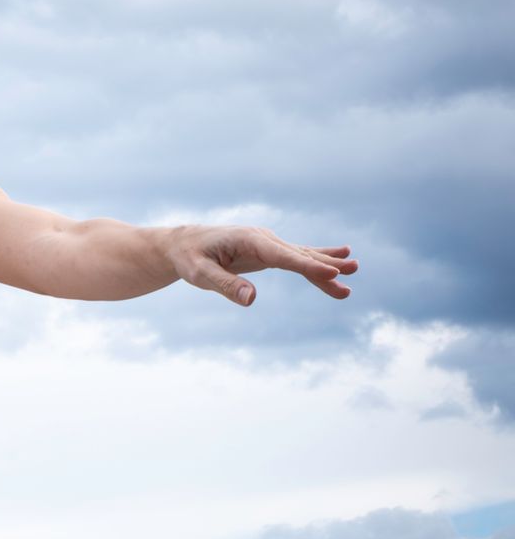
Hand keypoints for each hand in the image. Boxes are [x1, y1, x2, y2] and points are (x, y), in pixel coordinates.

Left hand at [166, 222, 358, 306]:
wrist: (184, 244)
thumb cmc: (190, 258)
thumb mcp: (200, 274)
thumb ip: (226, 285)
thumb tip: (252, 300)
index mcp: (248, 240)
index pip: (282, 256)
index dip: (307, 266)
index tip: (331, 273)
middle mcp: (263, 238)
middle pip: (299, 255)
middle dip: (326, 266)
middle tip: (352, 272)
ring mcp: (268, 243)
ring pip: (302, 256)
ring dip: (327, 266)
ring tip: (354, 270)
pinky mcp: (268, 251)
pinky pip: (296, 258)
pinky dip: (317, 261)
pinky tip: (340, 259)